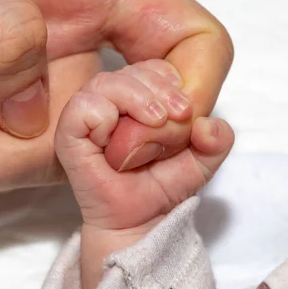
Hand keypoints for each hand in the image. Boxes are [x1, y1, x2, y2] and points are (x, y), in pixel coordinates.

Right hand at [55, 60, 233, 288]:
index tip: (185, 108)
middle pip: (128, 71)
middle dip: (158, 88)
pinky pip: (82, 107)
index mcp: (135, 99)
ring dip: (135, 97)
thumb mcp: (202, 161)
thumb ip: (217, 139)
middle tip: (178, 115)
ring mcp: (86, 118)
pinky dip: (103, 116)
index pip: (149, 67)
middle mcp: (108, 103)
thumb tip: (209, 124)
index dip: (169, 79)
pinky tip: (115, 137)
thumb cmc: (161, 186)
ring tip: (155, 121)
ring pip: (105, 83)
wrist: (140, 221)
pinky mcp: (69, 136)